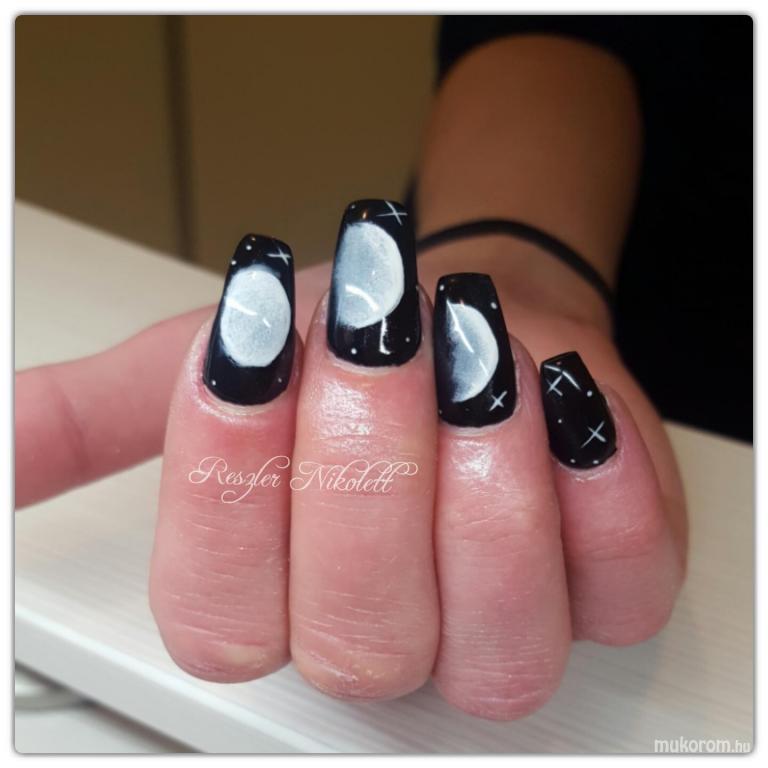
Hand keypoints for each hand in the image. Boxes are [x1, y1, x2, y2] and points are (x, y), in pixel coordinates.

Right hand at [142, 229, 685, 719]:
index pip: (220, 609)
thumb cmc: (346, 344)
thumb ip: (92, 425)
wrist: (471, 320)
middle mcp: (389, 639)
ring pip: (498, 632)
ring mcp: (508, 628)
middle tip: (382, 330)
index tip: (257, 341)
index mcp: (273, 602)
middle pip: (363, 628)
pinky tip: (562, 402)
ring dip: (484, 470)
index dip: (233, 469)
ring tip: (474, 351)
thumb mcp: (205, 364)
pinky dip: (600, 484)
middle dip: (368, 456)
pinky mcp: (609, 588)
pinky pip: (622, 580)